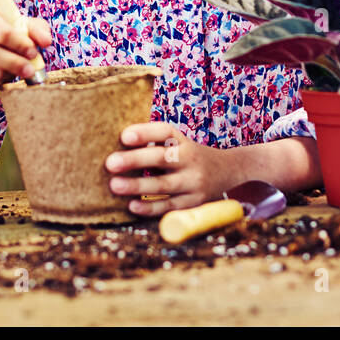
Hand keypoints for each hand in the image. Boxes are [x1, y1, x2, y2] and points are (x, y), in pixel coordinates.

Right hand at [0, 5, 51, 92]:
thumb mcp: (10, 23)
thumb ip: (33, 28)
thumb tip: (47, 41)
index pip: (1, 31)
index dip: (20, 44)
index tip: (33, 51)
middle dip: (15, 64)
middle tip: (30, 69)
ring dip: (7, 75)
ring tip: (16, 72)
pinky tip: (1, 76)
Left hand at [105, 122, 241, 216]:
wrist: (229, 170)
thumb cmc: (189, 156)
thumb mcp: (180, 144)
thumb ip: (155, 144)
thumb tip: (117, 148)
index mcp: (184, 141)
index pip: (165, 132)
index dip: (145, 133)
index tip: (123, 136)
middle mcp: (191, 159)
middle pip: (162, 157)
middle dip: (135, 160)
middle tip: (110, 163)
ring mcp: (194, 182)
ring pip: (164, 185)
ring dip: (138, 186)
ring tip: (114, 185)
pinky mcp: (194, 203)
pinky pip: (170, 206)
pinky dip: (150, 207)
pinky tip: (132, 206)